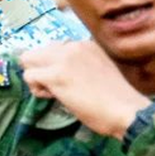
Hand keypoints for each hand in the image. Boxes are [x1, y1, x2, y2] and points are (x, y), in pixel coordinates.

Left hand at [18, 40, 149, 138]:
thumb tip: (55, 70)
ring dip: (36, 78)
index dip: (54, 65)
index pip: (53, 48)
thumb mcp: (96, 70)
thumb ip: (77, 65)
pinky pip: (29, 76)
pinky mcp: (56, 75)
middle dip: (41, 69)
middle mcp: (73, 46)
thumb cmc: (115, 99)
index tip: (66, 80)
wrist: (127, 111)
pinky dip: (36, 89)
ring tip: (53, 92)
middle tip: (55, 87)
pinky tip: (52, 97)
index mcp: (85, 44)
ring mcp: (64, 59)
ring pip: (28, 60)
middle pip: (37, 51)